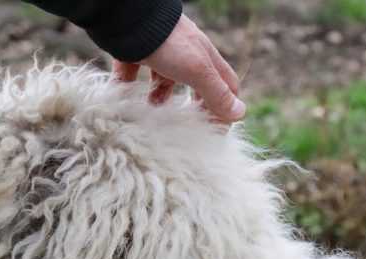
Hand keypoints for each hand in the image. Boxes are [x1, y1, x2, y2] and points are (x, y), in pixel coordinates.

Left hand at [114, 14, 244, 123]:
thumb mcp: (197, 71)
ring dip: (159, 100)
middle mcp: (185, 55)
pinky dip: (130, 90)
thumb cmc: (169, 43)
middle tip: (187, 127)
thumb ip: (216, 93)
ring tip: (153, 114)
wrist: (132, 20)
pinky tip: (125, 103)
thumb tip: (239, 114)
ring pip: (163, 82)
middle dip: (194, 107)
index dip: (226, 107)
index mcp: (205, 58)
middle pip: (196, 85)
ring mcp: (160, 54)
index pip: (226, 84)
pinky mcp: (136, 54)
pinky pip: (133, 76)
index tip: (218, 130)